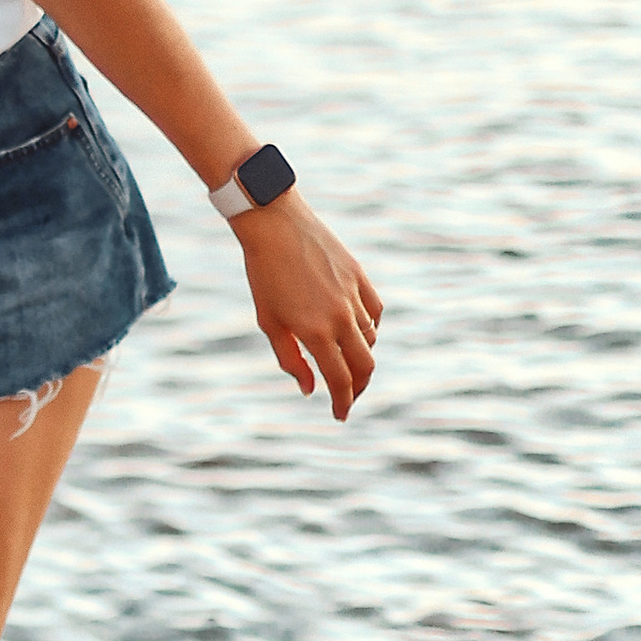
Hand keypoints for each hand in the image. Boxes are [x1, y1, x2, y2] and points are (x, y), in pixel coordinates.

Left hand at [233, 199, 381, 419]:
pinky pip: (376, 312)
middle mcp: (341, 317)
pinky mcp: (360, 277)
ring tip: (345, 361)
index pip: (340, 380)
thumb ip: (291, 359)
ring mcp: (353, 296)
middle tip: (348, 396)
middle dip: (359, 388)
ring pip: (371, 339)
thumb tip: (311, 389)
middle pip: (365, 366)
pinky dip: (371, 328)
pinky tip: (358, 332)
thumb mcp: (269, 322)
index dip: (342, 403)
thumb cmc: (264, 275)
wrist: (274, 225)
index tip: (340, 415)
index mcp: (316, 332)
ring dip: (361, 356)